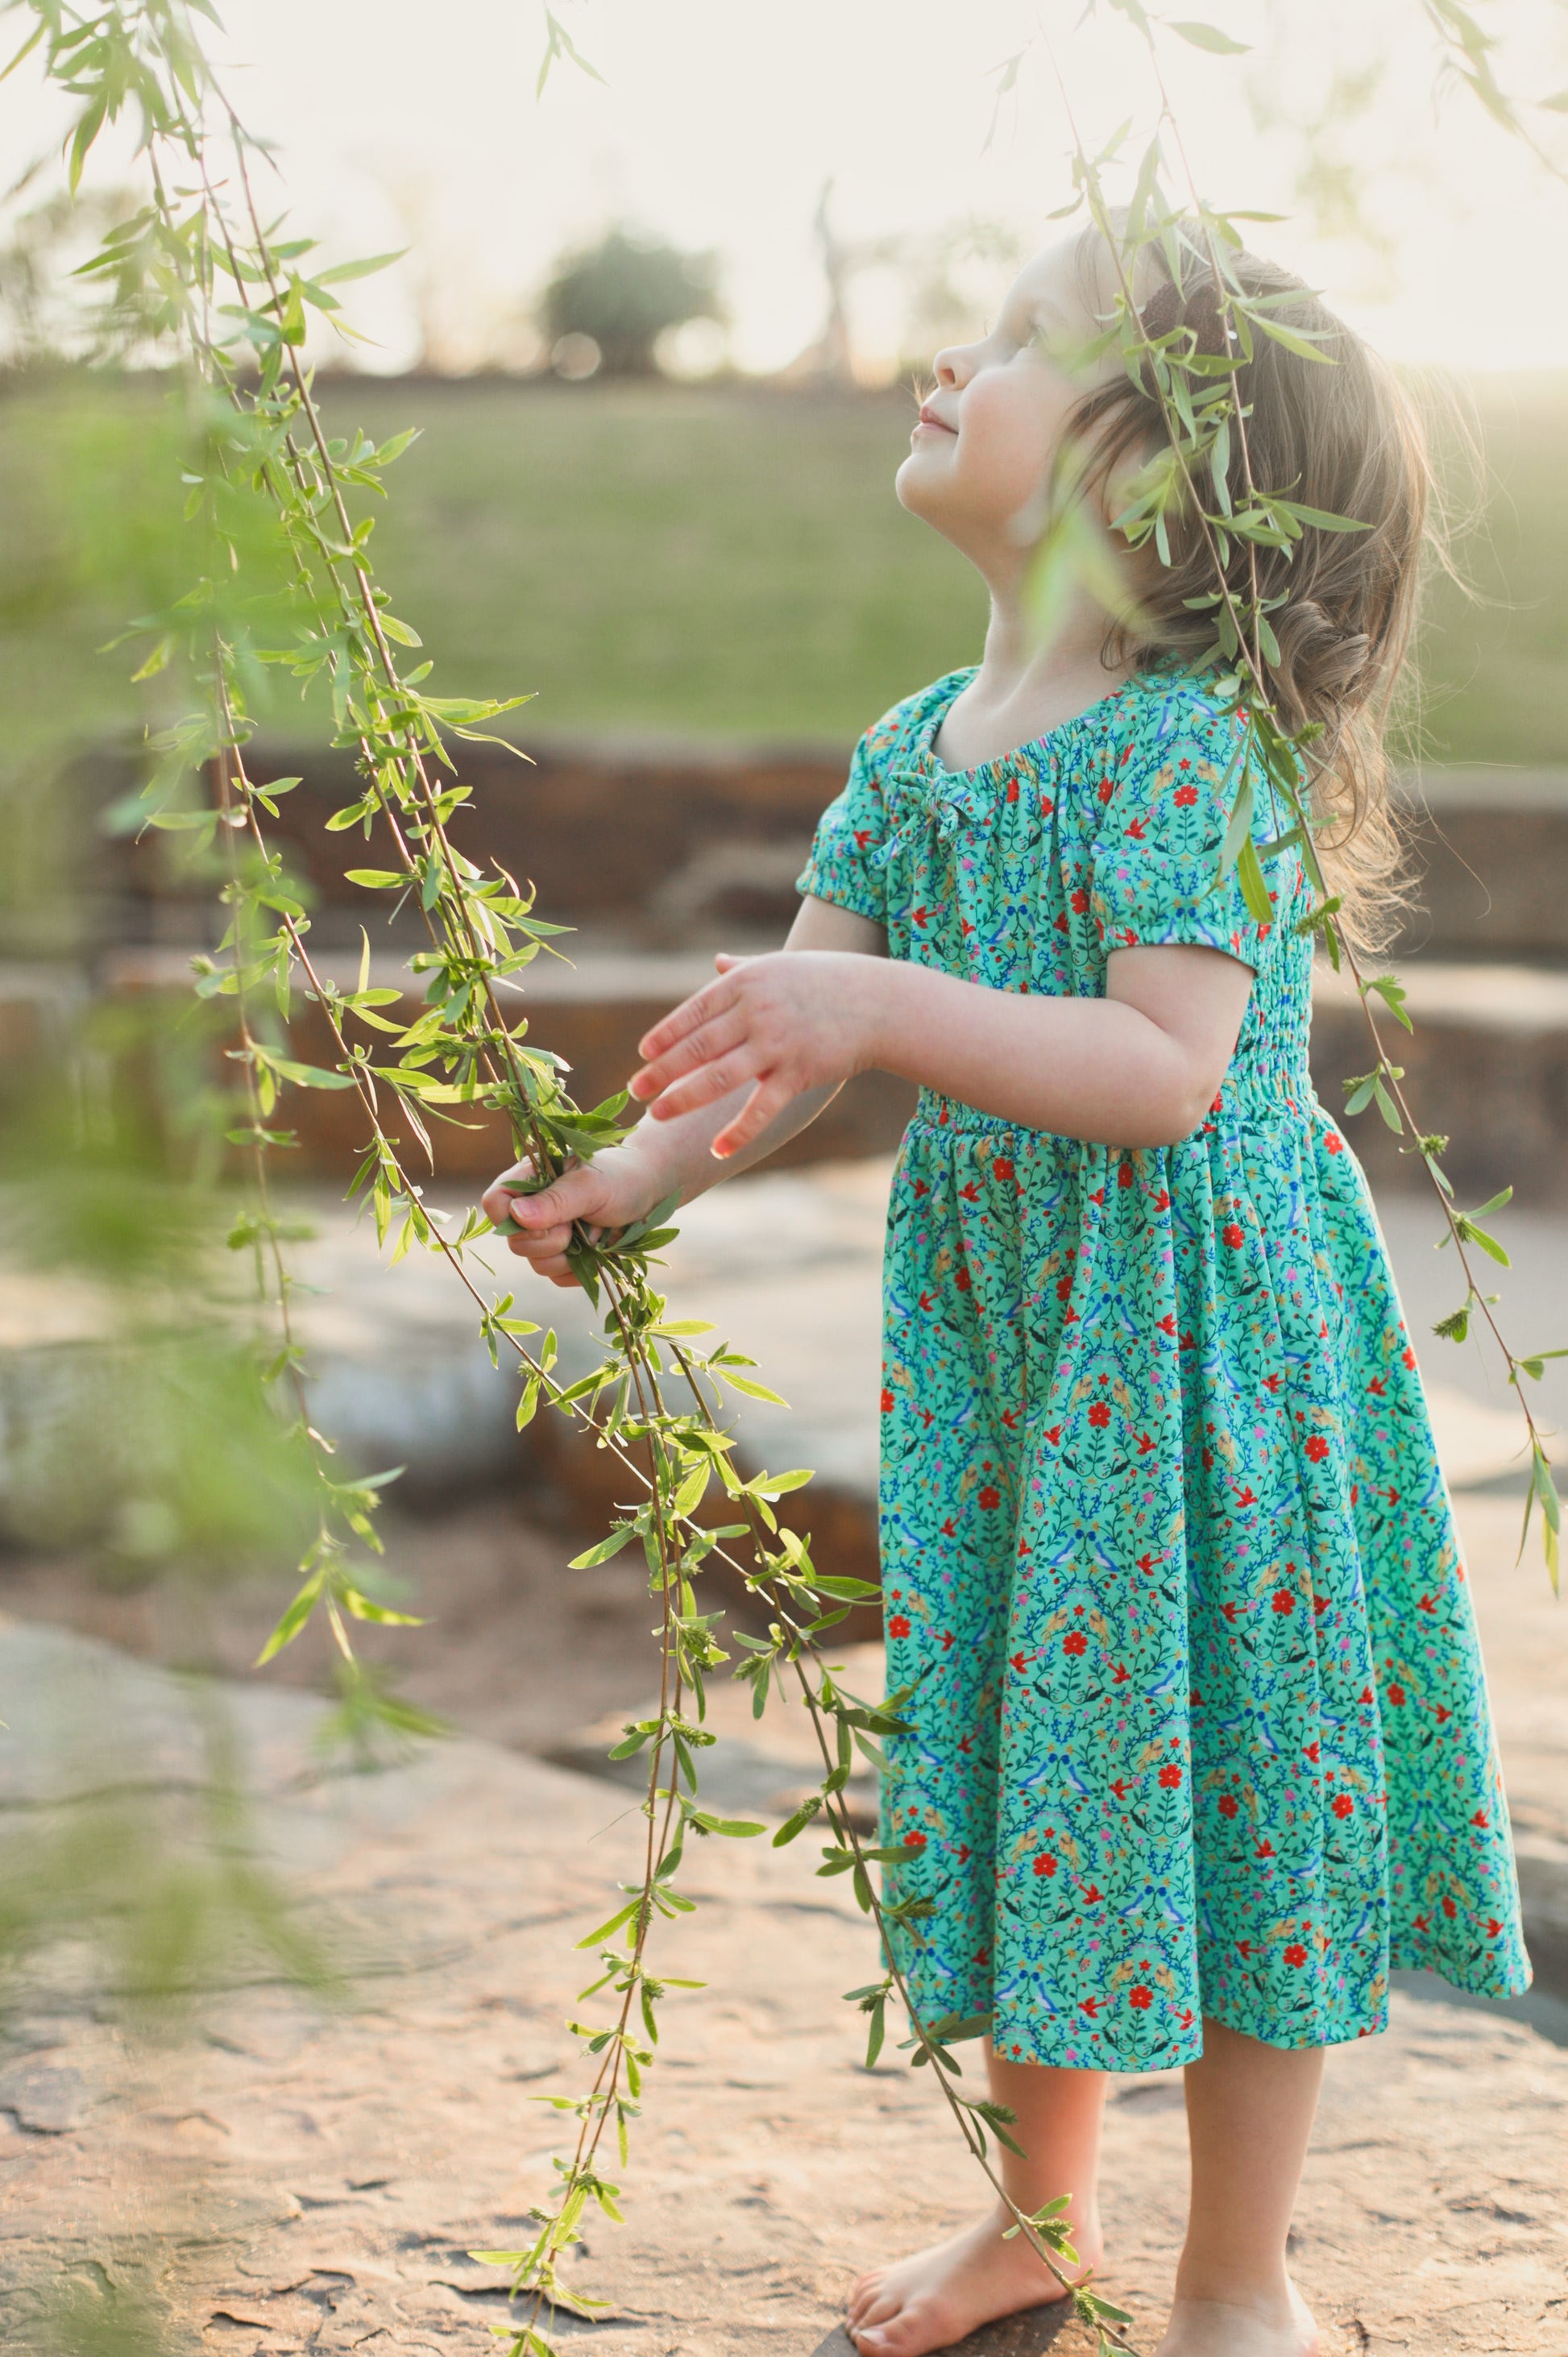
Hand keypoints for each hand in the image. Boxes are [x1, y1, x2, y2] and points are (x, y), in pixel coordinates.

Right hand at [478, 1139, 667, 1287]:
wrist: (652, 1191)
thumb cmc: (622, 1178)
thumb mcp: (591, 1186)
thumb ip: (555, 1201)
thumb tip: (516, 1216)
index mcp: (530, 1180)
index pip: (495, 1203)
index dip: (512, 1220)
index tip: (547, 1221)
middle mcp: (533, 1209)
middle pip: (515, 1242)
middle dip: (551, 1241)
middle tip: (579, 1226)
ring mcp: (549, 1235)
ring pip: (537, 1264)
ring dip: (569, 1256)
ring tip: (594, 1233)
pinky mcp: (566, 1257)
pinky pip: (560, 1277)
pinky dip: (581, 1269)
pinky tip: (599, 1250)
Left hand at [628, 949, 880, 1158]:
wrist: (879, 1002)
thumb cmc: (827, 982)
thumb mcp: (781, 967)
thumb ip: (744, 970)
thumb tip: (717, 964)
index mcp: (746, 983)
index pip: (693, 1012)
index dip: (665, 1035)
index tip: (643, 1054)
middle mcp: (757, 1011)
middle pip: (697, 1047)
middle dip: (661, 1071)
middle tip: (634, 1089)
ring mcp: (777, 1044)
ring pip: (719, 1077)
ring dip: (684, 1098)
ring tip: (658, 1115)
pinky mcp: (799, 1073)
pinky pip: (761, 1108)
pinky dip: (737, 1131)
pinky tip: (717, 1148)